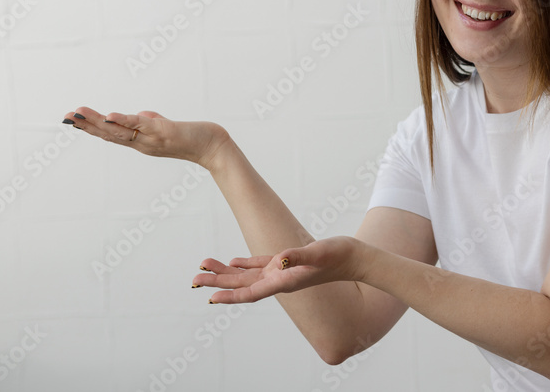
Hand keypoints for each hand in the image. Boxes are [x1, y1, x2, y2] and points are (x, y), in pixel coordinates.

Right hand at [62, 106, 230, 167]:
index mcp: (140, 141)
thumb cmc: (191, 136)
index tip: (71, 120)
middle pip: (109, 134)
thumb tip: (140, 115)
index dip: (91, 128)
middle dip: (87, 125)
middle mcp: (142, 143)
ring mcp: (152, 138)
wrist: (214, 147)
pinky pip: (141, 126)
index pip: (111, 134)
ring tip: (78, 114)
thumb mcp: (165, 127)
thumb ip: (150, 121)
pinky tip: (110, 116)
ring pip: (120, 131)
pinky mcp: (165, 131)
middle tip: (66, 117)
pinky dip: (125, 121)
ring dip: (98, 122)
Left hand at [193, 237, 364, 303]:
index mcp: (284, 280)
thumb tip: (280, 259)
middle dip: (218, 282)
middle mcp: (279, 279)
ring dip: (226, 273)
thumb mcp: (319, 252)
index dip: (230, 295)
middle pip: (242, 285)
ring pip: (247, 275)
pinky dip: (244, 265)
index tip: (210, 297)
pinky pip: (259, 266)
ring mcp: (282, 272)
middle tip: (194, 278)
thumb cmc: (339, 256)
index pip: (251, 292)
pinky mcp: (287, 263)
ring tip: (204, 266)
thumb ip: (299, 256)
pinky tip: (233, 262)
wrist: (356, 259)